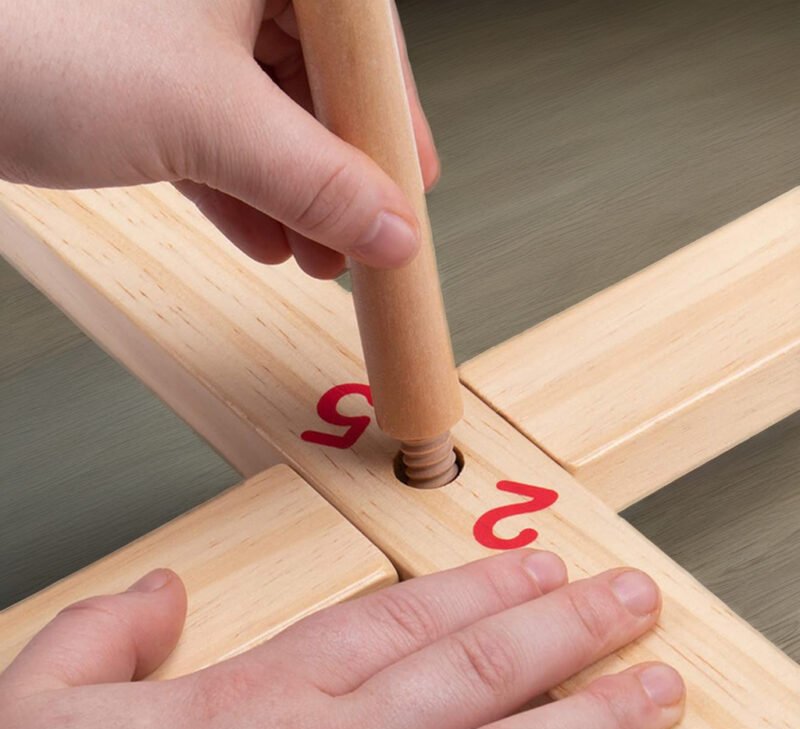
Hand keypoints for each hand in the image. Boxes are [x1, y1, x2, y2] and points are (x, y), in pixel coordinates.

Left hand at [0, 0, 436, 277]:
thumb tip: (389, 227)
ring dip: (292, 195)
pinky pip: (210, 128)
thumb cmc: (31, 31)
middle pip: (316, 81)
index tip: (409, 188)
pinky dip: (238, 188)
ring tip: (316, 256)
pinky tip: (263, 238)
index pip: (363, 41)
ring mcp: (176, 19)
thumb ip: (313, 180)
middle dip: (336, 175)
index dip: (392, 123)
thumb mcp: (207, 118)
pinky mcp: (136, 64)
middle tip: (362, 236)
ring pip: (264, 112)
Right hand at [0, 550, 683, 728]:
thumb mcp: (41, 709)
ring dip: (587, 716)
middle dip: (566, 629)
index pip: (401, 619)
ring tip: (652, 687)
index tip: (537, 565)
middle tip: (630, 602)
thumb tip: (159, 594)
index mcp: (259, 702)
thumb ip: (108, 634)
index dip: (480, 587)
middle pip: (475, 672)